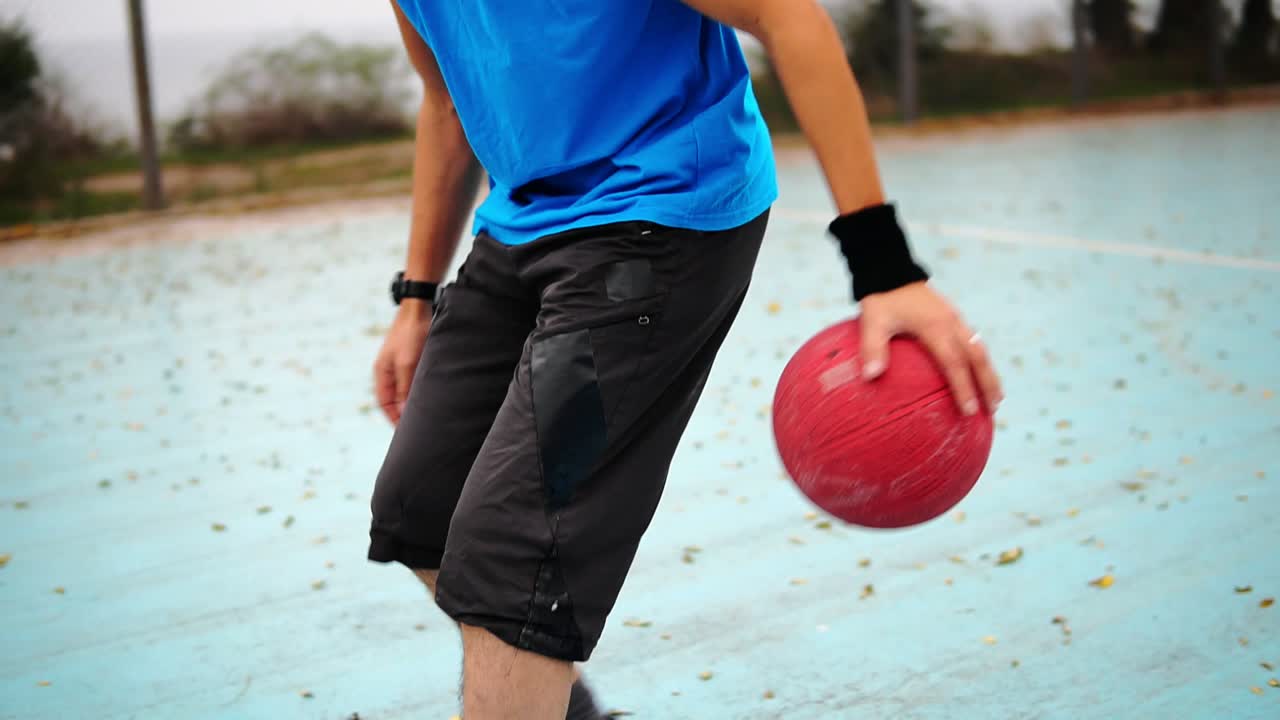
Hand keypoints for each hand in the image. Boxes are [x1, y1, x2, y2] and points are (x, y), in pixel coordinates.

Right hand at [374, 302, 431, 423]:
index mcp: (382, 373)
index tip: (406, 433)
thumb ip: (404, 389)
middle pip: (394, 399)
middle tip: (418, 428)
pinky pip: (414, 380)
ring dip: (413, 402)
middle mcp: (389, 371)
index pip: (384, 404)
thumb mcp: (407, 364)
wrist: (419, 306)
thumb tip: (402, 413)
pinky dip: (421, 390)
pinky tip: (432, 395)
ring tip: (427, 415)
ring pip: (405, 390)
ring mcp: (400, 364)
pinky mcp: (413, 358)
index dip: (394, 419)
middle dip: (403, 413)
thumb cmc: (411, 334)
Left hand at [858, 282, 1002, 415]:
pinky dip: (980, 362)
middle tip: (993, 410)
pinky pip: (973, 342)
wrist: (891, 270)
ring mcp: (956, 319)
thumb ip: (872, 347)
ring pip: (980, 350)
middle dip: (987, 384)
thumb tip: (870, 376)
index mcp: (935, 327)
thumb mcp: (872, 321)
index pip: (954, 363)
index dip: (963, 387)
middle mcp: (952, 323)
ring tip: (995, 399)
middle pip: (978, 358)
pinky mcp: (953, 317)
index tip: (968, 411)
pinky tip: (980, 376)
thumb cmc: (882, 298)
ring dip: (989, 374)